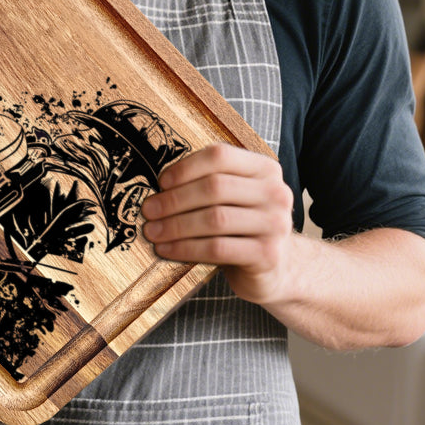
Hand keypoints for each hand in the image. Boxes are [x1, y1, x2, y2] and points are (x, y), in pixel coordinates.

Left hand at [141, 142, 293, 304]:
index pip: (220, 156)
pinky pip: (217, 248)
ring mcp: (275, 224)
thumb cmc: (243, 226)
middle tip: (148, 210)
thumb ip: (207, 183)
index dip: (186, 167)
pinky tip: (167, 250)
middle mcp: (276, 192)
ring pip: (214, 219)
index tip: (161, 182)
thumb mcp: (233, 197)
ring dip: (175, 225)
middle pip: (214, 187)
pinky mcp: (267, 254)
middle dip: (174, 199)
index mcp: (265, 169)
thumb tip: (159, 185)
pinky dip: (186, 248)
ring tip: (152, 231)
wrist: (275, 268)